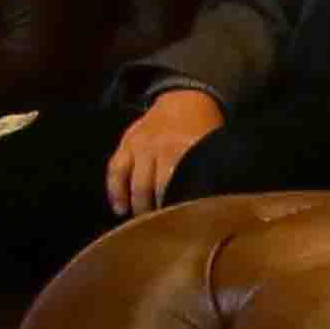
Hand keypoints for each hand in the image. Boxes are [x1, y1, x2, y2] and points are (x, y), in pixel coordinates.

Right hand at [102, 86, 222, 216]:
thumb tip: (213, 200)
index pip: (181, 183)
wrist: (186, 97)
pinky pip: (115, 170)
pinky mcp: (126, 143)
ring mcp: (140, 145)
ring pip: (134, 182)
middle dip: (156, 211)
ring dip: (137, 205)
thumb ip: (210, 168)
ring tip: (141, 225)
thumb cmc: (205, 128)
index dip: (180, 206)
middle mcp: (160, 147)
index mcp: (187, 148)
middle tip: (161, 230)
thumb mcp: (214, 144)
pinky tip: (119, 209)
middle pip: (154, 187)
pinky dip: (115, 191)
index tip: (183, 225)